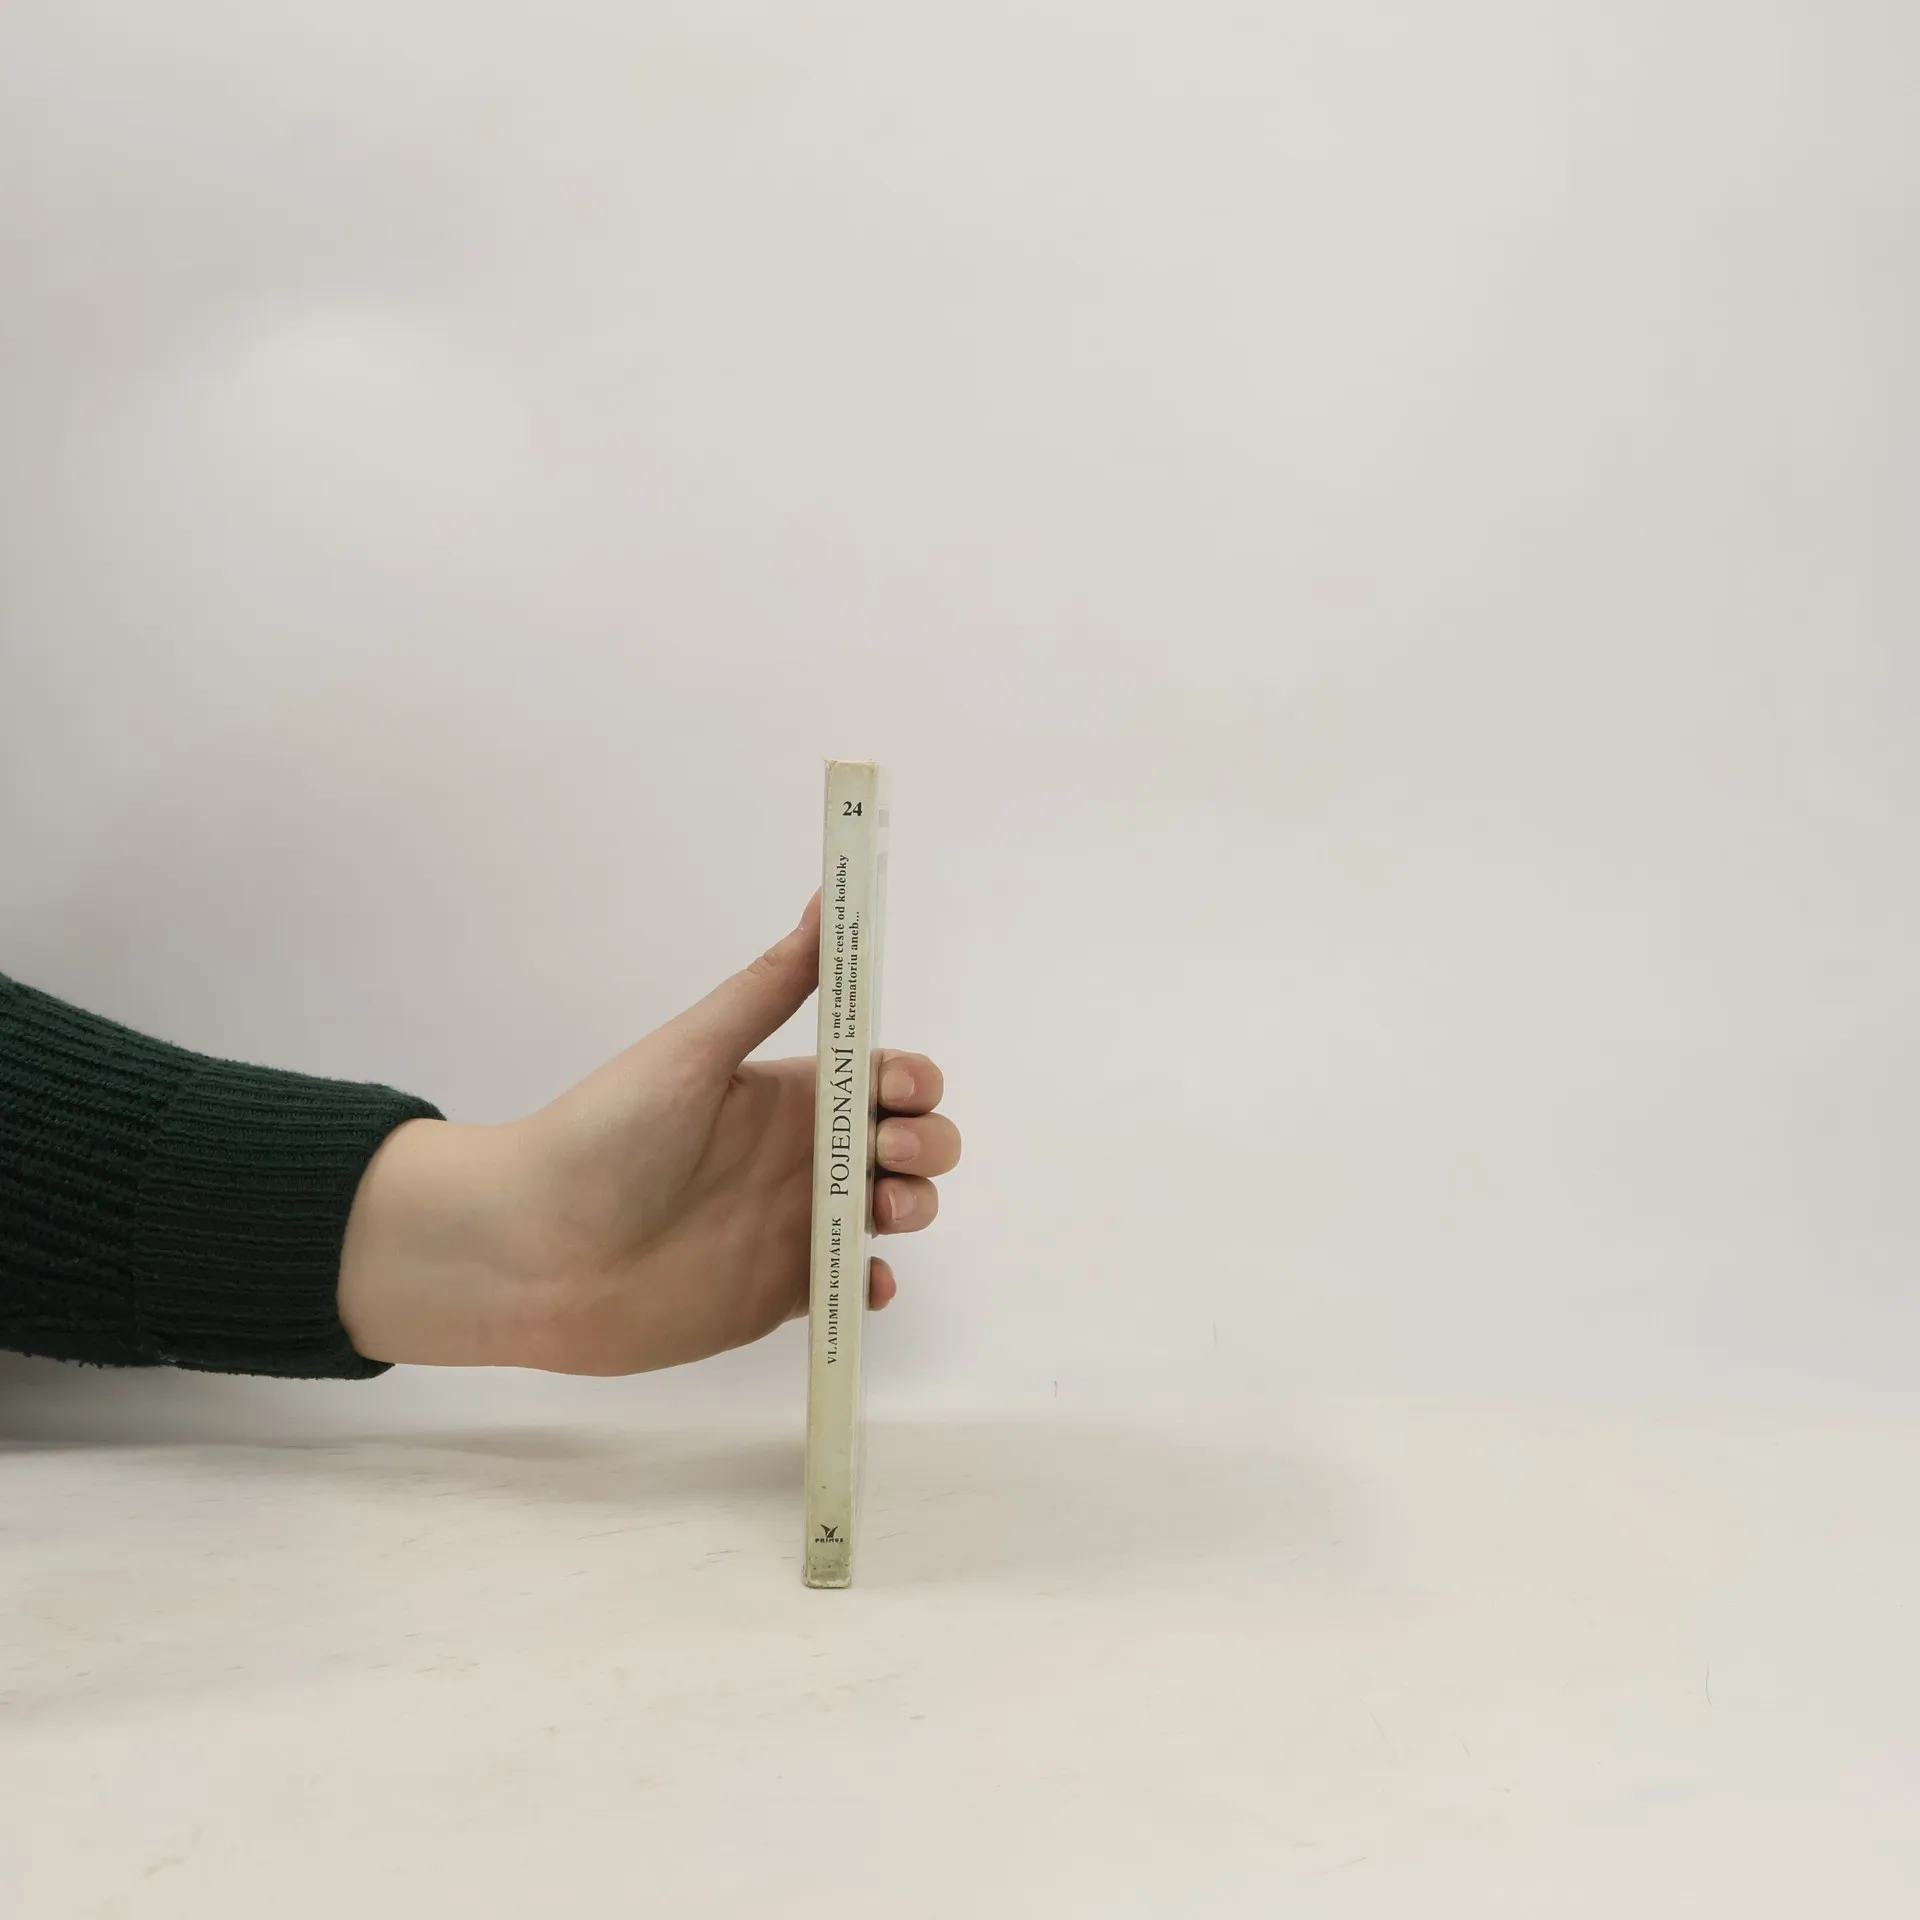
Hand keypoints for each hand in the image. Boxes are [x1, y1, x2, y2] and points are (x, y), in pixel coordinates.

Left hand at [336, 894, 959, 1371]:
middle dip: (928, 1143)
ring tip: (881, 1213)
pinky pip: (853, 1288)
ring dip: (916, 1205)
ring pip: (896, 1213)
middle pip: (909, 1143)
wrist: (530, 1251)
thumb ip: (771, 986)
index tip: (896, 1089)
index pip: (885, 1076)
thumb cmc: (606, 1135)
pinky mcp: (783, 1295)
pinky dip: (874, 1284)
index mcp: (787, 1094)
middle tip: (887, 1154)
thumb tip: (831, 895)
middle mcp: (803, 1158)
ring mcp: (797, 1228)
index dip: (911, 1081)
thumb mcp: (694, 1052)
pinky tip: (864, 1281)